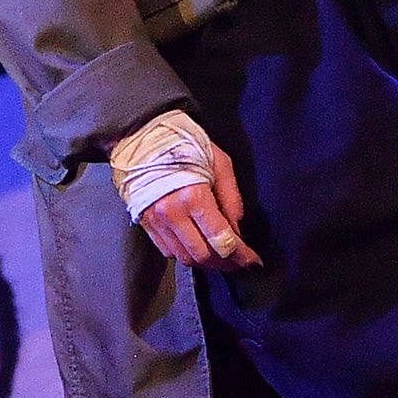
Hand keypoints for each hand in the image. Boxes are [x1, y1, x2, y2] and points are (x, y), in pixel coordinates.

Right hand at [137, 141, 262, 270]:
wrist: (144, 135)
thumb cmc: (185, 143)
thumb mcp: (219, 161)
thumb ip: (231, 197)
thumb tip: (237, 229)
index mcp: (193, 196)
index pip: (221, 240)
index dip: (240, 255)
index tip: (253, 261)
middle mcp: (172, 214)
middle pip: (203, 256)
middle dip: (225, 262)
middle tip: (239, 258)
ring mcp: (155, 221)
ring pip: (185, 258)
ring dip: (206, 261)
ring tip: (220, 253)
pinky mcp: (145, 224)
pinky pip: (168, 252)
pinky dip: (185, 254)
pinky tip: (197, 244)